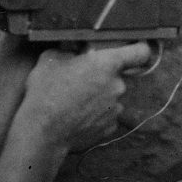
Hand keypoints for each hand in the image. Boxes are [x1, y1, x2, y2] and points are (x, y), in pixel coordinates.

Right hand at [19, 42, 153, 150]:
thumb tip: (75, 52)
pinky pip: (106, 115)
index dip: (139, 49)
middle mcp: (118, 85)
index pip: (140, 52)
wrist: (42, 133)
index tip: (135, 49)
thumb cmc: (46, 92)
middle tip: (79, 81)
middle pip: (117, 76)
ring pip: (110, 97)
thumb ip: (69, 51)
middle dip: (101, 77)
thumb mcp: (50, 59)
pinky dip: (95, 115)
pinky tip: (77, 116)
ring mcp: (116, 108)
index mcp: (107, 64)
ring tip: (74, 103)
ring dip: (98, 98)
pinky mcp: (110, 128)